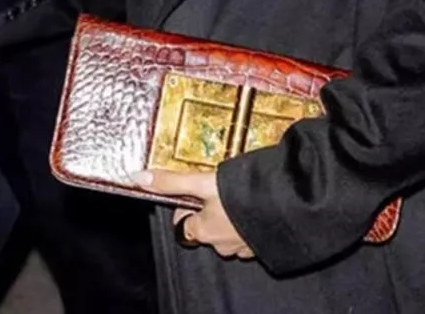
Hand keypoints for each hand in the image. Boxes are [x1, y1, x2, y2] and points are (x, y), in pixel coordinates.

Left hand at [132, 169, 253, 259]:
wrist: (286, 201)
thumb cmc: (240, 194)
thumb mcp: (202, 182)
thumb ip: (171, 182)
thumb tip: (138, 178)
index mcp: (203, 231)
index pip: (185, 224)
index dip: (188, 205)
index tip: (197, 190)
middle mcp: (221, 244)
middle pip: (207, 228)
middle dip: (211, 210)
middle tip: (221, 188)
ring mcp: (243, 246)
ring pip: (228, 231)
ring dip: (231, 216)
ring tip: (239, 194)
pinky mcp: (262, 243)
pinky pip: (249, 233)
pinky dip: (249, 221)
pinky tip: (255, 205)